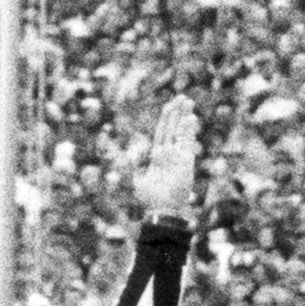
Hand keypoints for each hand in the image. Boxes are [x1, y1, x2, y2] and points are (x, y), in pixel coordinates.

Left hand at [136, 95, 199, 221]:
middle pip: (174, 127)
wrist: (162, 208)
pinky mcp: (186, 161)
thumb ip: (127, 163)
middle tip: (183, 97)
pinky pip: (187, 142)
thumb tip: (113, 151)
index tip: (171, 104)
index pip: (163, 131)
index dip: (167, 118)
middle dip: (178, 112)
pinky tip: (190, 118)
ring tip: (188, 102)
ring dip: (185, 117)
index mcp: (158, 154)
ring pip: (181, 131)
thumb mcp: (135, 177)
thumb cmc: (149, 196)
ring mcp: (179, 156)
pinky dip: (188, 130)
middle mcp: (170, 152)